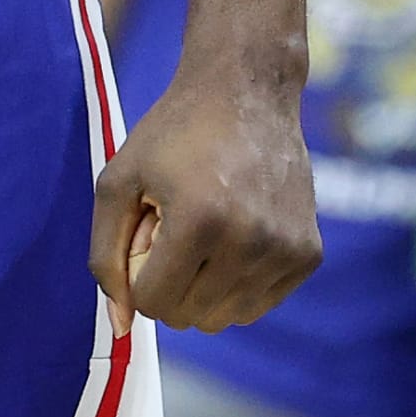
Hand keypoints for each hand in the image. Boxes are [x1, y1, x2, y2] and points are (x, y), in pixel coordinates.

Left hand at [90, 63, 321, 333]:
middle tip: (176, 225)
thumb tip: (121, 326)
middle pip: (189, 317)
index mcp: (199, 222)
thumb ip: (106, 255)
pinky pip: (258, 304)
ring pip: (224, 319)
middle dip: (170, 279)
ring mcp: (286, 251)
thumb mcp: (118, 181)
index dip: (139, 272)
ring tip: (205, 228)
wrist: (246, 91)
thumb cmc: (172, 133)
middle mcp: (250, 243)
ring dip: (202, 285)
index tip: (147, 230)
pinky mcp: (309, 255)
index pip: (154, 303)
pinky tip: (234, 231)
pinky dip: (236, 282)